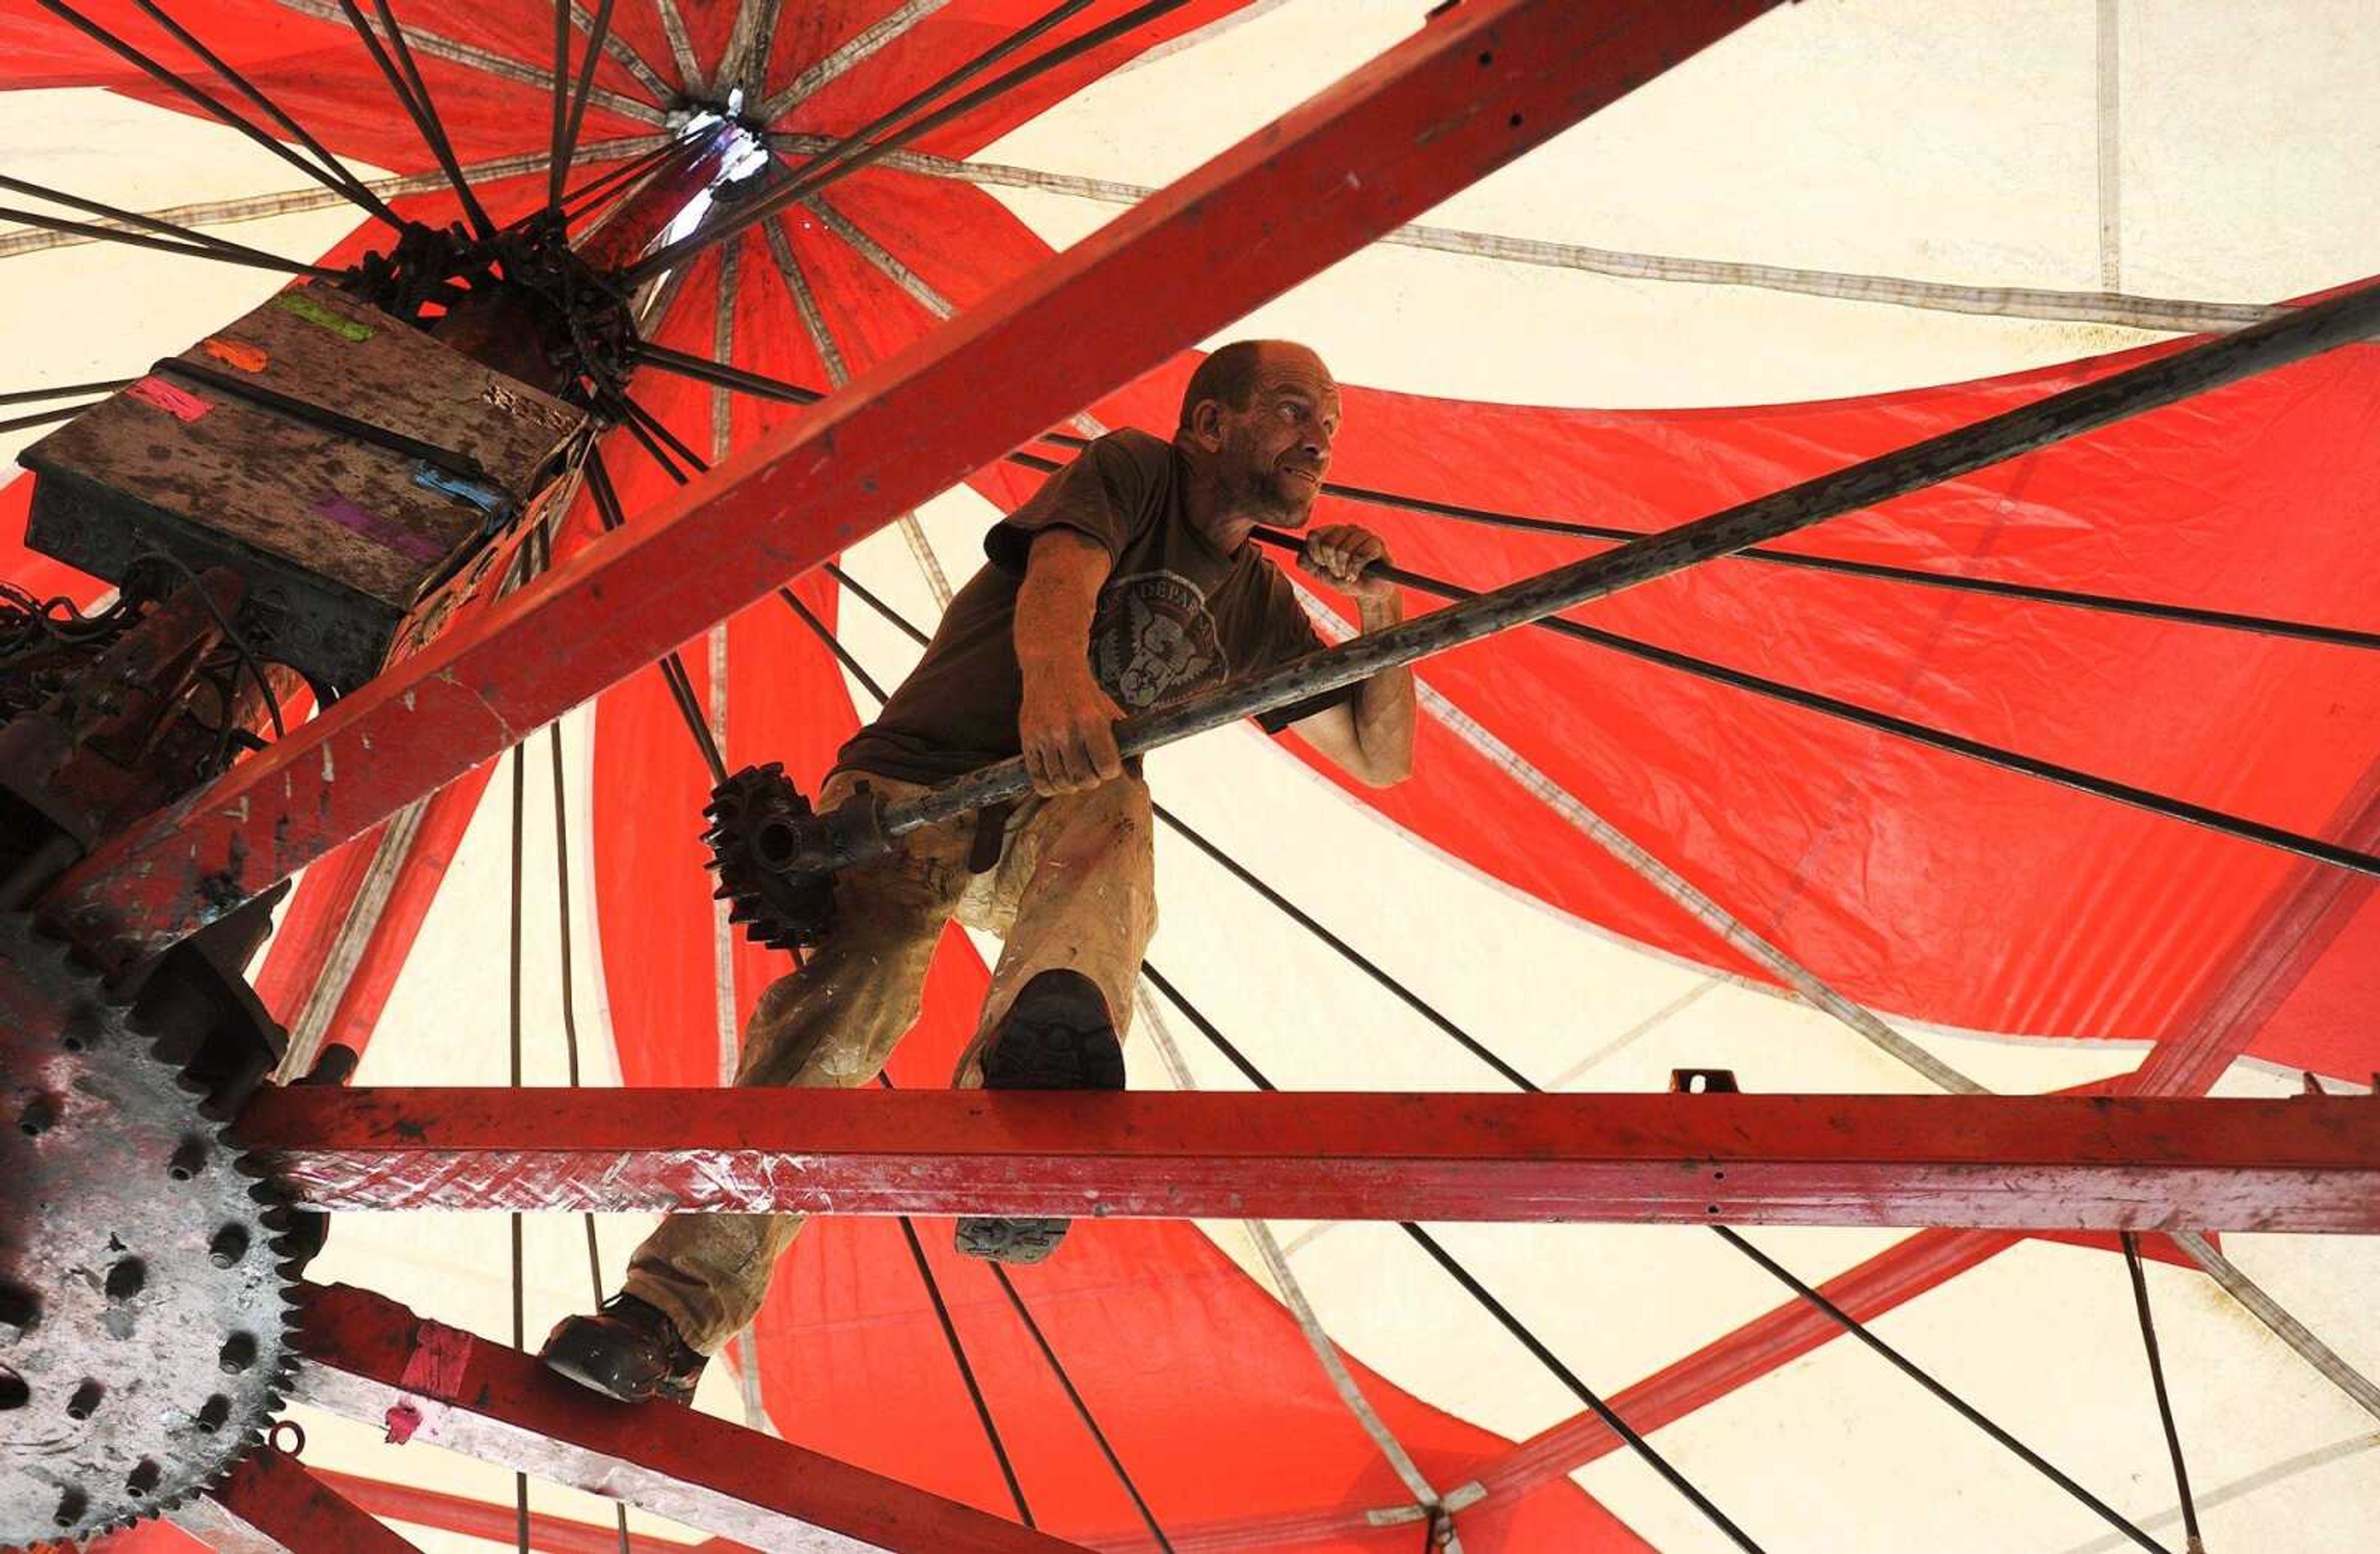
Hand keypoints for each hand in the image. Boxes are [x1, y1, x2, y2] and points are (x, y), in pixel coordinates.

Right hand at [1018, 665, 1125, 795]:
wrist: (1052, 668)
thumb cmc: (1086, 694)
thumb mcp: (1112, 713)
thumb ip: (1127, 745)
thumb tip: (1137, 778)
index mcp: (1091, 721)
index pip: (1106, 767)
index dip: (1110, 771)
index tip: (1108, 766)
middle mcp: (1066, 730)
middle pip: (1083, 779)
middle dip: (1091, 781)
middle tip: (1091, 771)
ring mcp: (1044, 736)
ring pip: (1060, 781)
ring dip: (1071, 784)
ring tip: (1074, 774)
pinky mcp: (1027, 740)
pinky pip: (1037, 778)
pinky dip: (1048, 786)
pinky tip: (1056, 779)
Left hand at [1298, 524, 1396, 602]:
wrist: (1368, 592)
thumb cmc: (1345, 579)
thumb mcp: (1321, 574)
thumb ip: (1308, 563)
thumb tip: (1301, 554)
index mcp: (1332, 532)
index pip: (1314, 535)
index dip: (1315, 554)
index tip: (1322, 565)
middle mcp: (1347, 530)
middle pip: (1328, 544)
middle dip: (1331, 565)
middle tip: (1338, 572)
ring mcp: (1362, 534)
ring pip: (1344, 550)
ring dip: (1344, 569)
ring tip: (1348, 574)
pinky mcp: (1376, 543)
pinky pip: (1360, 555)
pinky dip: (1355, 570)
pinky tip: (1356, 575)